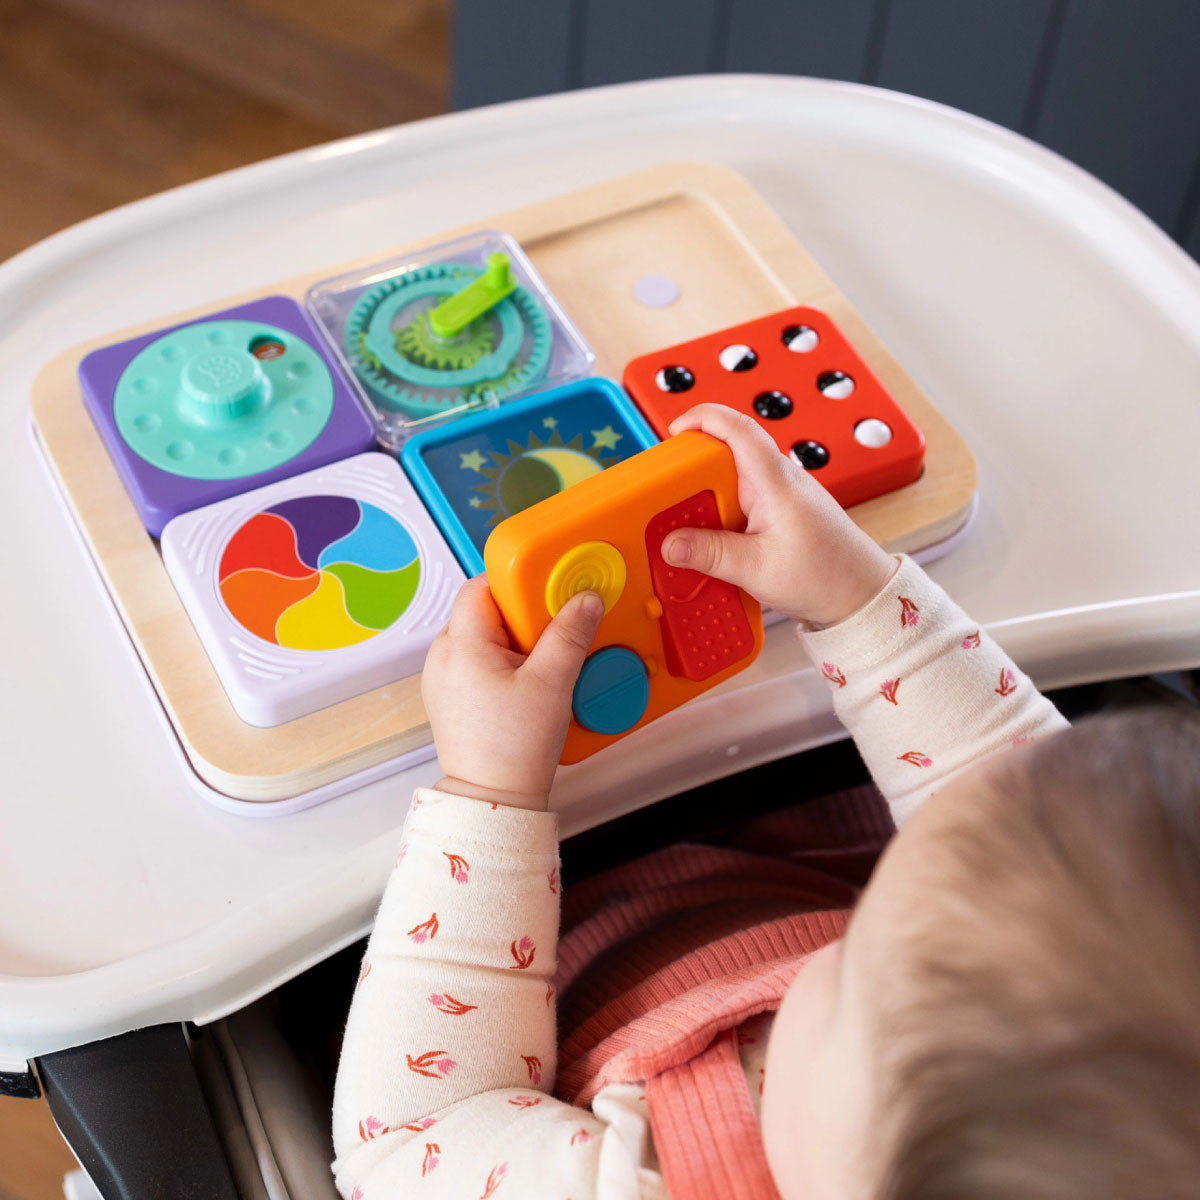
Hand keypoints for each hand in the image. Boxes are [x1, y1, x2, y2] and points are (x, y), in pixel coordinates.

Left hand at [421, 575, 604, 810]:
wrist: (492, 798)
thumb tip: (584, 600)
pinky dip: (501, 663)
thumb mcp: (552, 684)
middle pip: (483, 611)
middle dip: (521, 618)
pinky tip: (525, 684)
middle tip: (551, 637)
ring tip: (540, 666)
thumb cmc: (512, 749)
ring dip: (513, 642)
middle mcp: (442, 656)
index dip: (516, 585)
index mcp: (460, 645)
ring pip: (481, 636)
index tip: (546, 597)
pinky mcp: (449, 696)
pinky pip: (475, 661)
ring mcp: (442, 677)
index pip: (481, 586)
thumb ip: (570, 635)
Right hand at [662, 405, 896, 626]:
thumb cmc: (829, 576)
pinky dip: (720, 518)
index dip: (702, 419)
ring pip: (729, 482)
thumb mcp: (758, 569)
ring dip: (707, 503)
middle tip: (672, 502)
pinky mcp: (777, 513)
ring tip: (693, 531)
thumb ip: (711, 554)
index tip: (674, 433)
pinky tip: (715, 543)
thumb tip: (671, 543)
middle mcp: (778, 480)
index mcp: (776, 481)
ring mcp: (778, 495)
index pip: (738, 428)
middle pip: (725, 455)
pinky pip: (739, 503)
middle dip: (693, 474)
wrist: (862, 595)